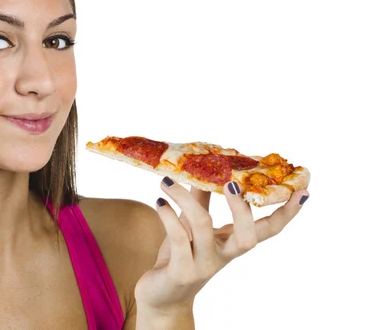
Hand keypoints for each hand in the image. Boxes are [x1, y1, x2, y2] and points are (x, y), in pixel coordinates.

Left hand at [134, 177, 308, 316]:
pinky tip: (160, 202)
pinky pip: (178, 237)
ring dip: (184, 198)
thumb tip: (206, 168)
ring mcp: (203, 265)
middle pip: (247, 236)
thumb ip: (200, 200)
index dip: (286, 213)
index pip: (268, 230)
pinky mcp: (181, 271)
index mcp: (232, 243)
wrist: (161, 295)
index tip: (302, 192)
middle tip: (231, 183)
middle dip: (241, 208)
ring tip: (167, 181)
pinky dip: (168, 216)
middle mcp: (223, 256)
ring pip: (202, 226)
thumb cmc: (180, 256)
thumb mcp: (193, 225)